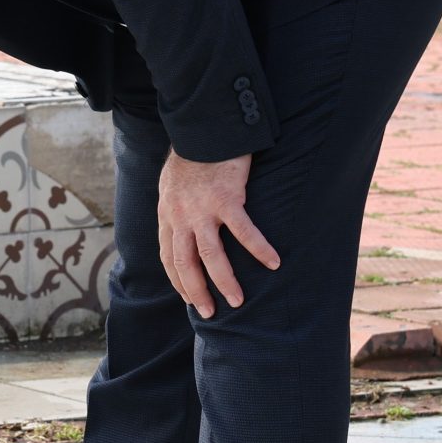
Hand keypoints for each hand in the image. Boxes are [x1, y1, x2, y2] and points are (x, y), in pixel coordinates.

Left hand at [156, 151, 279, 318]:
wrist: (203, 130)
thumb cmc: (192, 157)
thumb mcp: (171, 186)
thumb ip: (176, 209)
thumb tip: (183, 227)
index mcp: (168, 215)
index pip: (168, 257)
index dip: (178, 280)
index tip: (189, 298)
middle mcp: (181, 216)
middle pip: (185, 263)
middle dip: (197, 291)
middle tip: (210, 313)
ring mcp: (203, 209)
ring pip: (211, 256)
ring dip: (225, 281)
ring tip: (237, 301)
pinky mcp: (227, 199)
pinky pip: (244, 232)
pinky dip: (259, 249)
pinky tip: (274, 263)